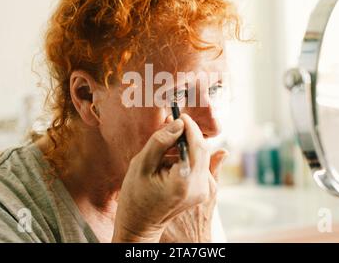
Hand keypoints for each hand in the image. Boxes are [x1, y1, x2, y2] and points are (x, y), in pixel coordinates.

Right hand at [112, 114, 216, 241]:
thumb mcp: (141, 165)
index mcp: (183, 182)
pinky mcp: (203, 190)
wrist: (141, 224)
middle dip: (189, 133)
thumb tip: (178, 123)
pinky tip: (171, 158)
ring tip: (166, 146)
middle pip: (203, 149)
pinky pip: (200, 164)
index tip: (179, 115)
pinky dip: (189, 155)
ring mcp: (203, 191)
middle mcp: (199, 188)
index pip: (197, 145)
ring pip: (202, 155)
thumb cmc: (135, 195)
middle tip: (172, 124)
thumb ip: (160, 142)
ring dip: (188, 144)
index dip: (190, 127)